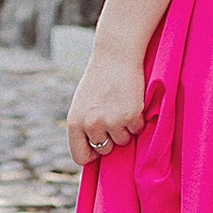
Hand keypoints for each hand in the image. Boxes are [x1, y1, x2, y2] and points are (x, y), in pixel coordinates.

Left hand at [65, 37, 149, 165]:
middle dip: (111, 137)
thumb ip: (83, 126)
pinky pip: (137, 130)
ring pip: (123, 141)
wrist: (116, 55)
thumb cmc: (99, 79)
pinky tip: (132, 102)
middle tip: (113, 115)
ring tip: (121, 106)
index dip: (91, 155)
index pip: (80, 156)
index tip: (98, 148)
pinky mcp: (131, 117)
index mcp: (74, 123)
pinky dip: (138, 120)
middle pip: (104, 149)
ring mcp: (111, 122)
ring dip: (125, 128)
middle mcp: (91, 125)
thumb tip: (92, 151)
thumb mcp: (82, 104)